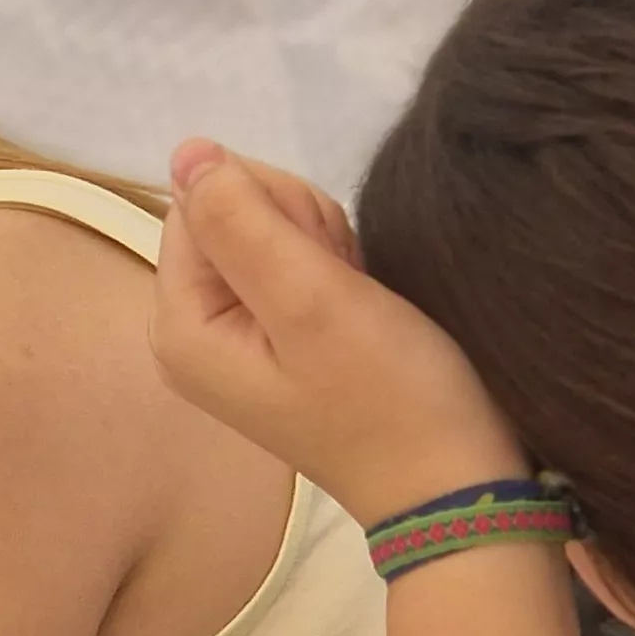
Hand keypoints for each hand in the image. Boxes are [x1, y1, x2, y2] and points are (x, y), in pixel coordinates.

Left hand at [151, 139, 526, 524]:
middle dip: (299, 227)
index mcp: (179, 324)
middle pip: (230, 214)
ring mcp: (238, 337)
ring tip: (360, 301)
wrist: (455, 486)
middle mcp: (193, 330)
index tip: (321, 256)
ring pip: (271, 231)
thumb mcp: (311, 299)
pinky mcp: (282, 338)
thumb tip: (185, 149)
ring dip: (325, 247)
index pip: (195, 202)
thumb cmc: (388, 396)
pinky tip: (364, 307)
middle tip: (347, 284)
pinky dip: (337, 272)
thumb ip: (242, 221)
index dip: (268, 205)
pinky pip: (298, 265)